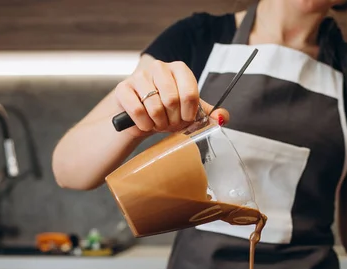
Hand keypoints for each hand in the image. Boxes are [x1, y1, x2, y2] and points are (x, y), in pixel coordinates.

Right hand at [114, 60, 228, 135]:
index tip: (186, 120)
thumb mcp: (191, 112)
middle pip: (172, 100)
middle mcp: (159, 67)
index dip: (189, 113)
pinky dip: (144, 124)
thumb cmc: (168, 112)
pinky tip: (145, 124)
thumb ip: (209, 114)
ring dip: (158, 123)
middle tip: (170, 124)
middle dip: (173, 120)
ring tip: (158, 124)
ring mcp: (139, 76)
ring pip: (154, 106)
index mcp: (179, 69)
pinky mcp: (123, 89)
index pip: (190, 93)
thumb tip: (223, 117)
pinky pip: (137, 111)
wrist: (141, 118)